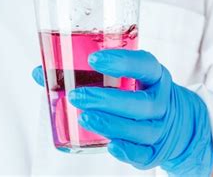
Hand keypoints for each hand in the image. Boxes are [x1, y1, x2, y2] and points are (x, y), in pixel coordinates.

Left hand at [32, 50, 212, 175]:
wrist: (174, 120)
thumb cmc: (136, 91)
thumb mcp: (123, 76)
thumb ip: (84, 73)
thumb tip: (39, 71)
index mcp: (154, 76)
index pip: (145, 65)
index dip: (122, 62)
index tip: (94, 59)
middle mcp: (160, 101)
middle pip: (141, 102)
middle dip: (108, 99)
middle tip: (77, 96)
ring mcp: (160, 127)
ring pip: (140, 129)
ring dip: (111, 125)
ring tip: (84, 118)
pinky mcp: (155, 150)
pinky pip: (144, 154)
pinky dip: (128, 151)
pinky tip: (111, 146)